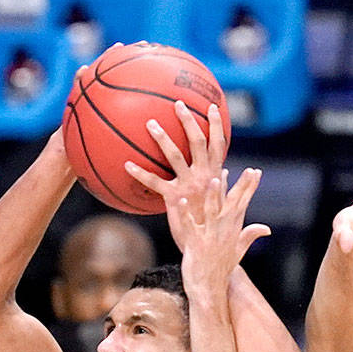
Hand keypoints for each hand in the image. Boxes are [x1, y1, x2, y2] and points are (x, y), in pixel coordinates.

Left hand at [124, 101, 227, 241]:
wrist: (207, 247)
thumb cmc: (214, 226)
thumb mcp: (225, 204)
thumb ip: (226, 186)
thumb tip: (225, 171)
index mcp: (214, 175)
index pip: (218, 143)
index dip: (216, 124)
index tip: (211, 106)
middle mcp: (204, 176)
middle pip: (198, 142)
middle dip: (189, 121)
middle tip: (178, 104)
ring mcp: (188, 186)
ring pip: (175, 156)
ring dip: (163, 139)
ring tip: (151, 124)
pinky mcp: (173, 198)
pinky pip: (154, 182)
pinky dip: (140, 173)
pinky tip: (126, 164)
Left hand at [170, 169, 269, 294]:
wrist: (209, 289)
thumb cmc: (221, 270)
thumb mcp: (238, 251)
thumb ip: (250, 236)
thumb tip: (267, 229)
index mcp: (232, 230)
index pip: (243, 204)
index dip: (249, 187)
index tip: (256, 171)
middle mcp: (223, 231)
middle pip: (233, 205)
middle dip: (241, 186)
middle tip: (247, 170)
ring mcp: (210, 237)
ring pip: (212, 212)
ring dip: (213, 196)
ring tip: (214, 179)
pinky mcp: (195, 244)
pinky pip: (189, 225)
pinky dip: (185, 213)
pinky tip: (181, 199)